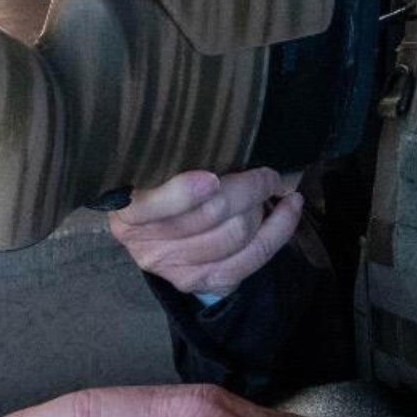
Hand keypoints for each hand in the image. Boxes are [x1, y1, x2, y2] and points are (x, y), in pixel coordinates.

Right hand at [106, 167, 303, 298]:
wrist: (152, 231)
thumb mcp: (152, 168)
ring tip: (272, 187)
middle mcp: (147, 247)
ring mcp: (175, 270)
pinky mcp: (203, 282)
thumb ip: (175, 157)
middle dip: (248, 188)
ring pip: (235, 236)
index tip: (212, 177)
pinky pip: (250, 260)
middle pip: (209, 215)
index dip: (186, 193)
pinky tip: (289, 207)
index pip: (156, 207)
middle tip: (266, 171)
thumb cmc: (157, 184)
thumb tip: (227, 134)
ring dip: (262, 207)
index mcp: (127, 214)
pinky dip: (278, 231)